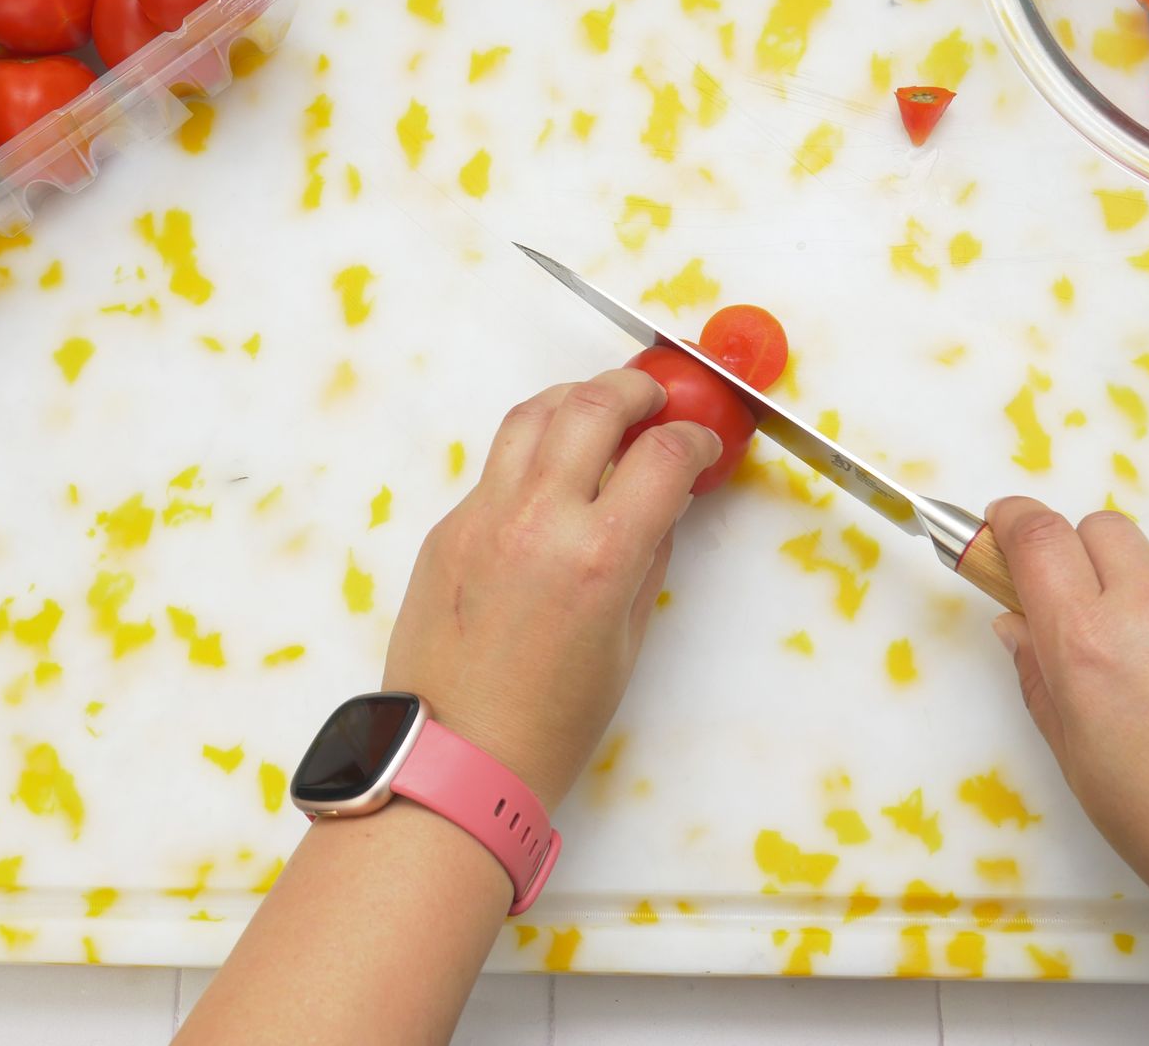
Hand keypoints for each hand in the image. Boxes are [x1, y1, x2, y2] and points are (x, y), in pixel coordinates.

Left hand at [382, 370, 721, 809]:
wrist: (454, 759)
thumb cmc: (550, 722)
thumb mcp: (626, 639)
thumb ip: (649, 555)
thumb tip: (665, 502)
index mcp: (596, 557)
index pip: (662, 456)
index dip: (694, 439)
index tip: (702, 443)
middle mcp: (536, 521)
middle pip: (591, 405)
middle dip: (634, 387)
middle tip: (656, 395)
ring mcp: (482, 518)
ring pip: (531, 414)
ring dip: (575, 399)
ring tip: (601, 411)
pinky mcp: (446, 528)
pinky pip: (496, 466)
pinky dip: (533, 450)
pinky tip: (553, 475)